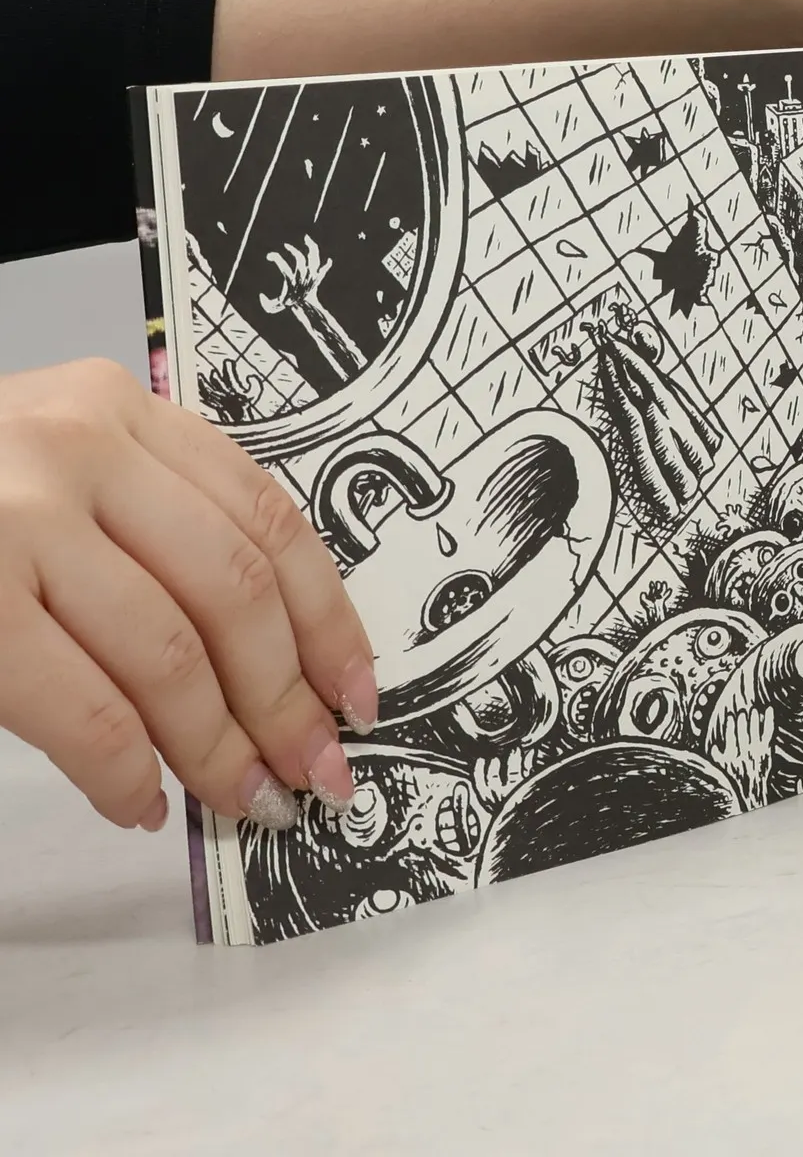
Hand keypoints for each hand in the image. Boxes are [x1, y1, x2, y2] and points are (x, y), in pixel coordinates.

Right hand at [0, 360, 377, 833]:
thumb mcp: (59, 471)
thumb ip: (152, 526)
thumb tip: (268, 661)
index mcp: (119, 412)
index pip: (270, 519)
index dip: (328, 616)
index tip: (357, 689)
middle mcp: (77, 449)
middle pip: (237, 591)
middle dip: (288, 697)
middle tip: (315, 767)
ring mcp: (15, 520)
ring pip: (170, 653)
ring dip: (221, 745)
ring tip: (245, 797)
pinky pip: (82, 707)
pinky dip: (125, 769)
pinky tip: (143, 801)